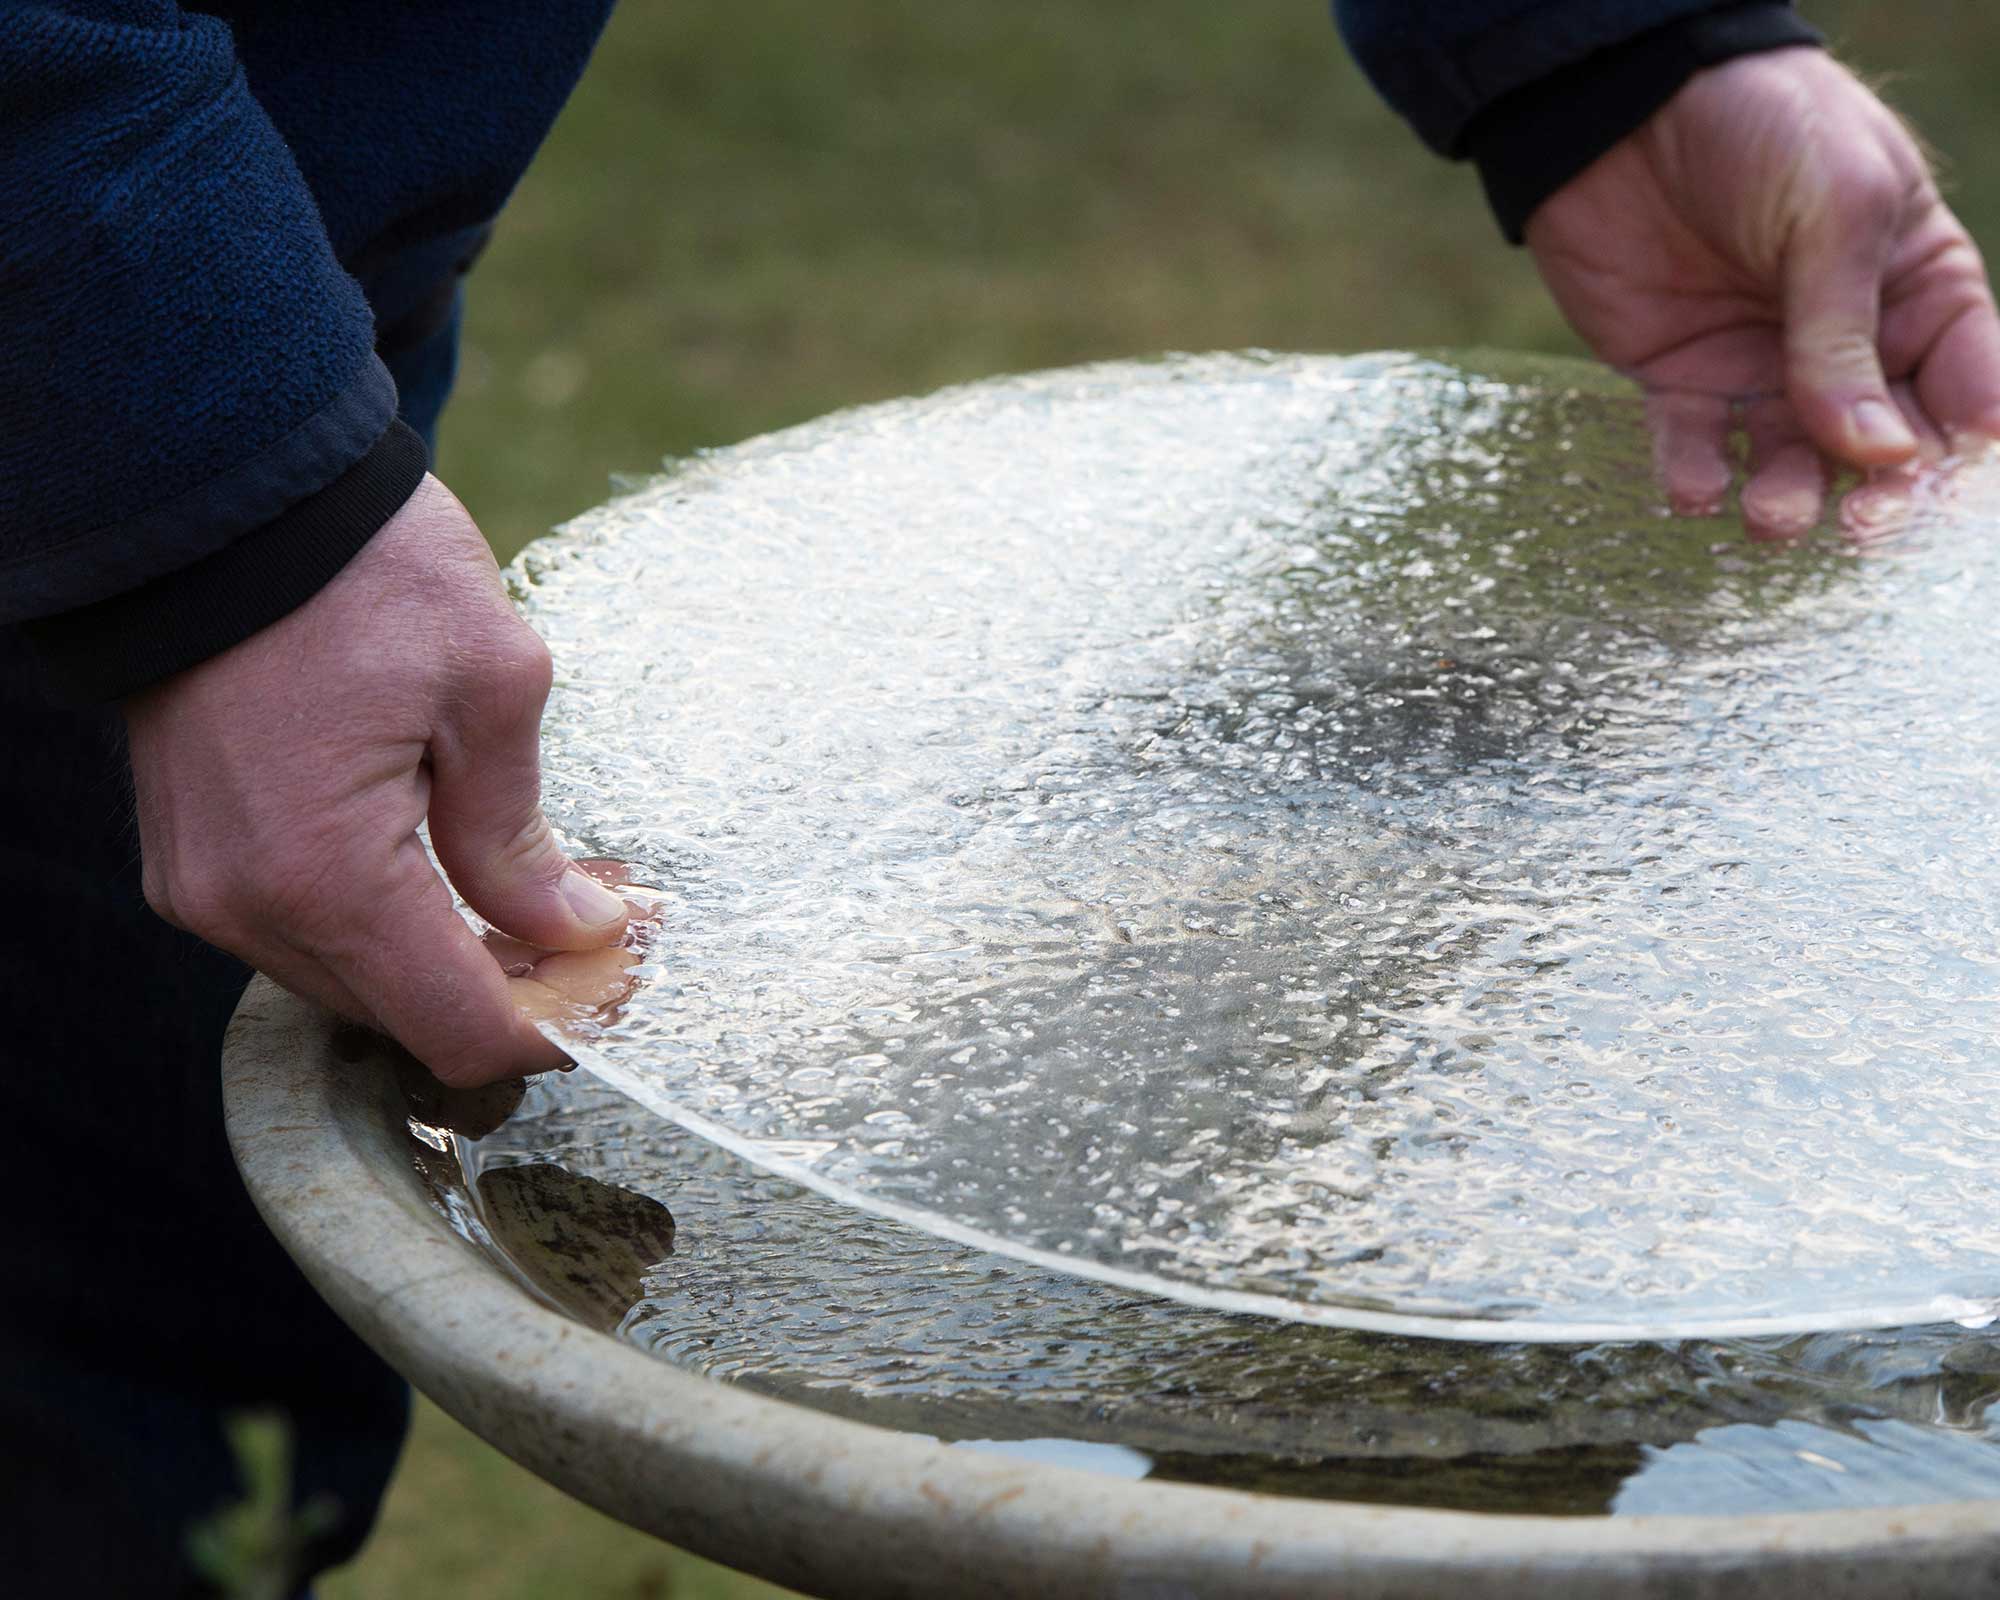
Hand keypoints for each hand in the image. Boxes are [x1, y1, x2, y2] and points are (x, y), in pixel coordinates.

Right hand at [124, 474, 628, 1086]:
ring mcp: (205, 888)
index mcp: (329, 877)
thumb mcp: (491, 688)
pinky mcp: (191, 860)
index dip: (551, 1029)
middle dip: (510, 991)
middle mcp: (249, 907)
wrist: (231, 496)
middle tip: (598, 931)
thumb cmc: (368, 573)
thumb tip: (573, 930)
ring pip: (354, 984)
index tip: (616, 987)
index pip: (458, 1030)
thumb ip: (522, 837)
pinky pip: (305, 935)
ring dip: (449, 961)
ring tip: (540, 897)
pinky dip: (386, 925)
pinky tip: (453, 875)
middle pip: (405, 1021)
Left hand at [1527, 48, 1999, 537]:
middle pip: (1882, 445)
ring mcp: (1764, 367)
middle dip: (1879, 491)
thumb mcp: (1834, 209)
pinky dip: (1695, 477)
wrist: (1630, 107)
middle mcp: (1850, 344)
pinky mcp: (1682, 379)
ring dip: (1786, 499)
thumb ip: (1845, 331)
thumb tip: (1878, 448)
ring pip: (1789, 462)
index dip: (1966, 437)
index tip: (1951, 472)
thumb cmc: (1765, 128)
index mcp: (1921, 290)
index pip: (1967, 384)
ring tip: (1768, 516)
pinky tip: (1696, 490)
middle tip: (1863, 521)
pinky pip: (1695, 447)